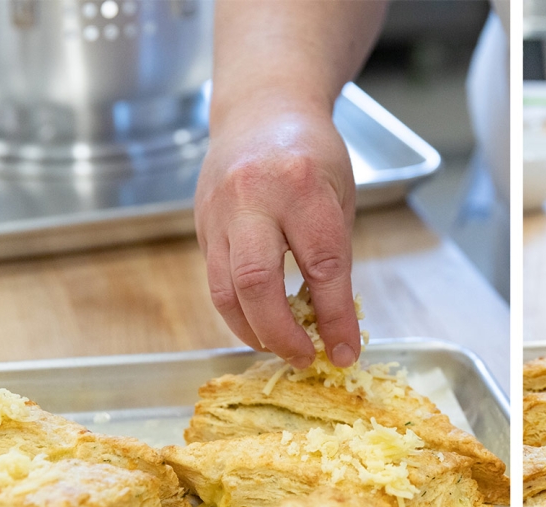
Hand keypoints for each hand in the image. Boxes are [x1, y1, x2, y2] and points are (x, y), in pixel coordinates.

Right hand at [195, 107, 359, 368]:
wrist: (262, 108)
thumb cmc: (312, 153)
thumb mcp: (340, 197)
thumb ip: (335, 258)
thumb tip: (335, 326)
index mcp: (301, 186)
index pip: (321, 266)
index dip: (335, 318)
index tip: (345, 352)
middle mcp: (252, 197)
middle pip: (256, 281)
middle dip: (281, 333)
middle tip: (304, 359)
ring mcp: (218, 211)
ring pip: (224, 289)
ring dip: (253, 331)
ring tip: (282, 349)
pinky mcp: (200, 225)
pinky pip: (215, 280)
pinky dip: (238, 312)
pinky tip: (260, 325)